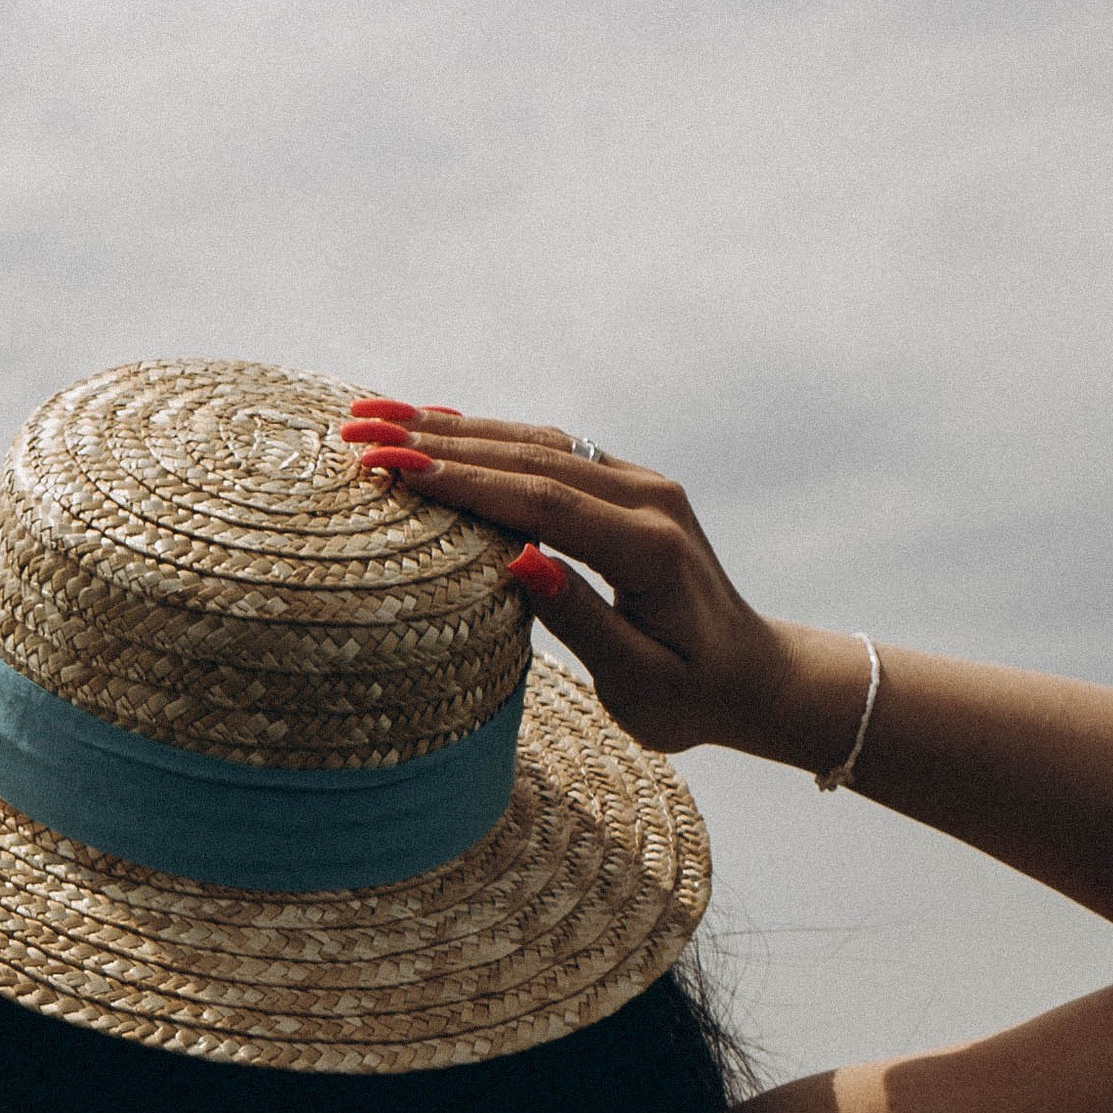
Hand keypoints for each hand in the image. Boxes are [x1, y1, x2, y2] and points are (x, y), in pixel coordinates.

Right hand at [339, 399, 860, 769]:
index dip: (464, 482)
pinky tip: (436, 424)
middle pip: (530, 457)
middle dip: (438, 442)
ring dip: (453, 429)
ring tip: (375, 416)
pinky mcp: (626, 486)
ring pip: (536, 442)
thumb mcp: (641, 685)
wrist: (754, 674)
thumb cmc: (693, 697)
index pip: (542, 502)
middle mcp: (648, 499)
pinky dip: (487, 437)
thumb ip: (583, 623)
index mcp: (649, 549)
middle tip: (358, 432)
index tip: (392, 467)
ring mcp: (639, 484)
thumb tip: (519, 562)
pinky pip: (548, 450)